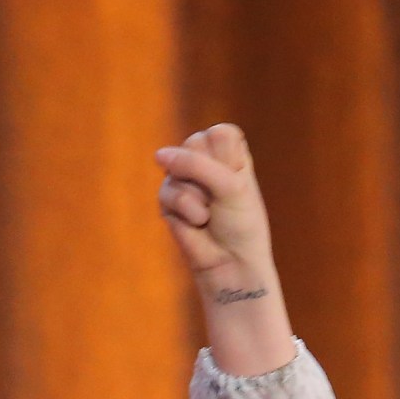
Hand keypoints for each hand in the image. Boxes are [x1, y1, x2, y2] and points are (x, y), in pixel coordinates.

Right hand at [156, 124, 293, 374]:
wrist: (230, 265)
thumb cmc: (241, 227)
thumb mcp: (231, 187)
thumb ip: (197, 163)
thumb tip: (158, 156)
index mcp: (231, 153)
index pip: (221, 134)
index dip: (228, 162)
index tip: (239, 187)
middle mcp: (206, 160)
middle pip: (195, 143)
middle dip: (210, 177)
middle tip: (222, 201)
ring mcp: (185, 177)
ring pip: (178, 167)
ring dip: (198, 198)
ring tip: (209, 216)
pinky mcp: (169, 198)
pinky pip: (168, 191)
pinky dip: (185, 210)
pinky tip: (196, 224)